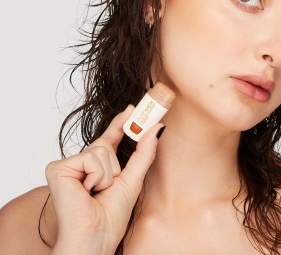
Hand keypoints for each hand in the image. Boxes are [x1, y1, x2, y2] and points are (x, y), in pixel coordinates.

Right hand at [45, 105, 163, 254]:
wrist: (94, 237)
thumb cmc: (110, 216)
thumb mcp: (134, 178)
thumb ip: (144, 152)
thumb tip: (158, 127)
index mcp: (96, 167)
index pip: (109, 139)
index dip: (119, 123)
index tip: (130, 108)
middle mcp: (80, 164)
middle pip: (106, 143)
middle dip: (116, 165)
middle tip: (109, 187)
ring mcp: (68, 165)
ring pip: (101, 149)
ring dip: (108, 174)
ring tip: (96, 193)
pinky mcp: (58, 168)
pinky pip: (91, 157)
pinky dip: (97, 175)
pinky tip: (86, 191)